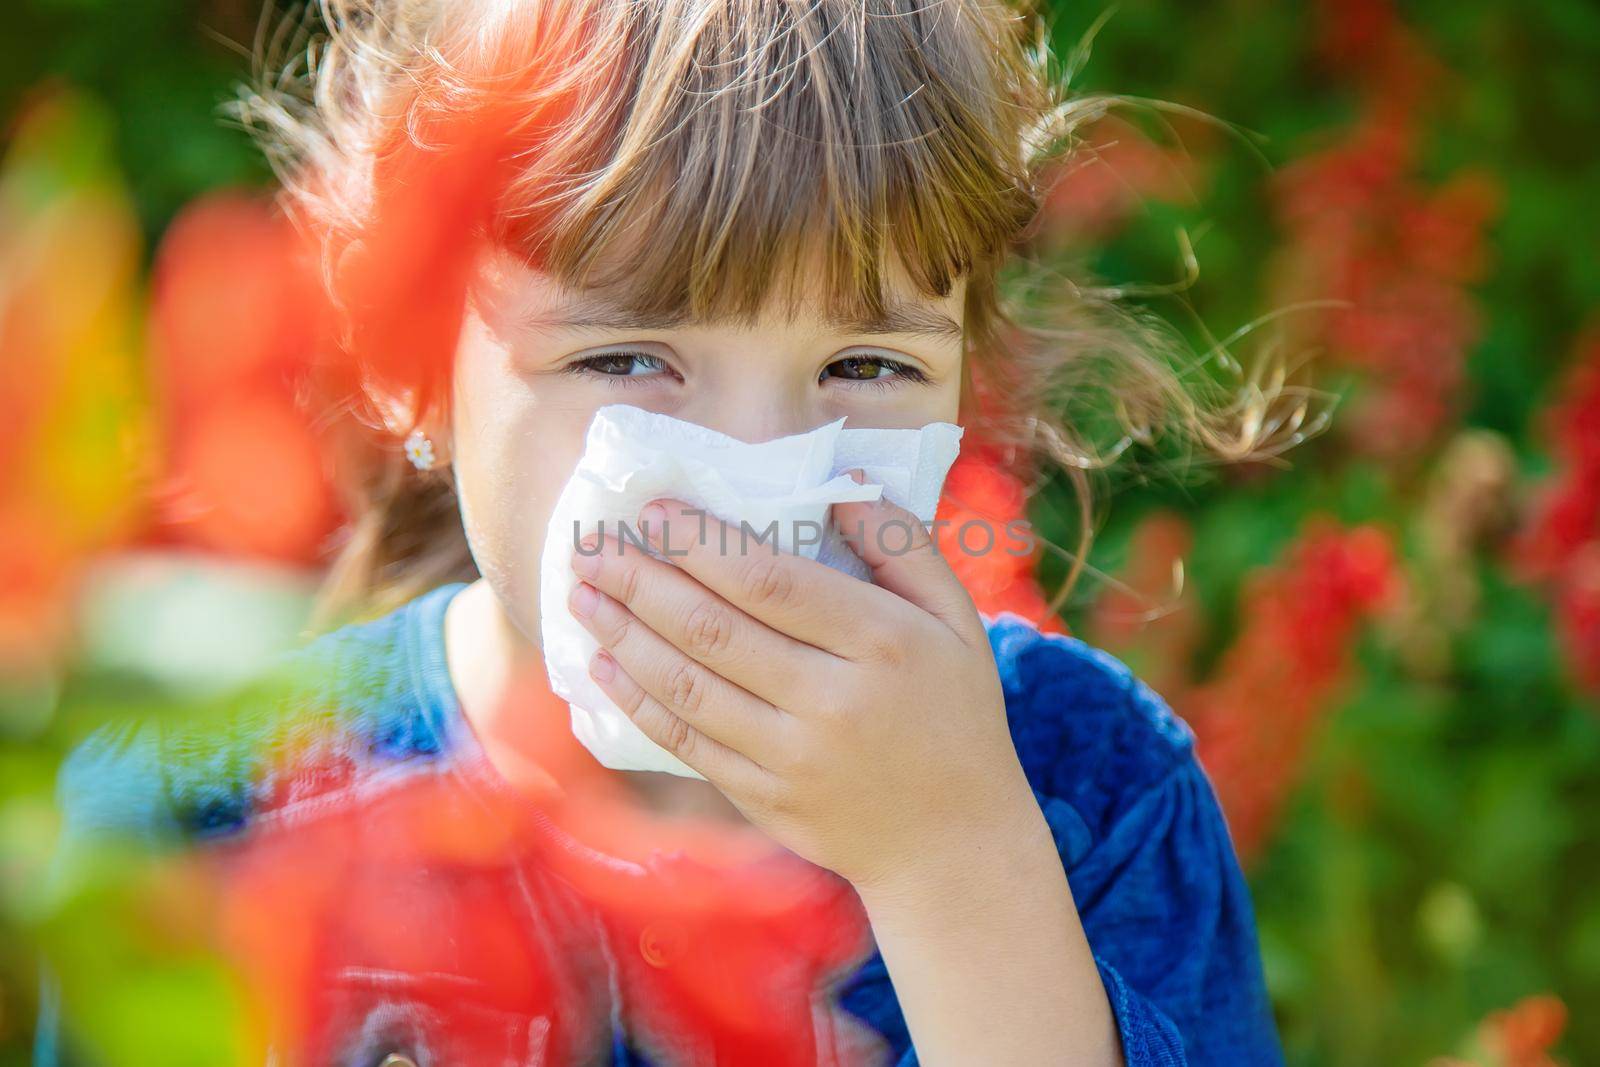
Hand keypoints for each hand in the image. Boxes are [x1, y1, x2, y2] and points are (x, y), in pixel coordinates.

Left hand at [565, 486, 1040, 894]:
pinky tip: (605, 666)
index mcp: (882, 643)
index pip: (771, 580)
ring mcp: (793, 758)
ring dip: (625, 636)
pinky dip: (639, 702)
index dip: (701, 543)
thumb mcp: (957, 620)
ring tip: (582, 595)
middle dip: (640, 582)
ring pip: (688, 687)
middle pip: (713, 630)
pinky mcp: (765, 800)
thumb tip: (840, 481)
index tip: (650, 511)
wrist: (953, 844)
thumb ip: (902, 542)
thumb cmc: (955, 712)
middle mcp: (832, 701)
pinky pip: (687, 742)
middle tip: (590, 546)